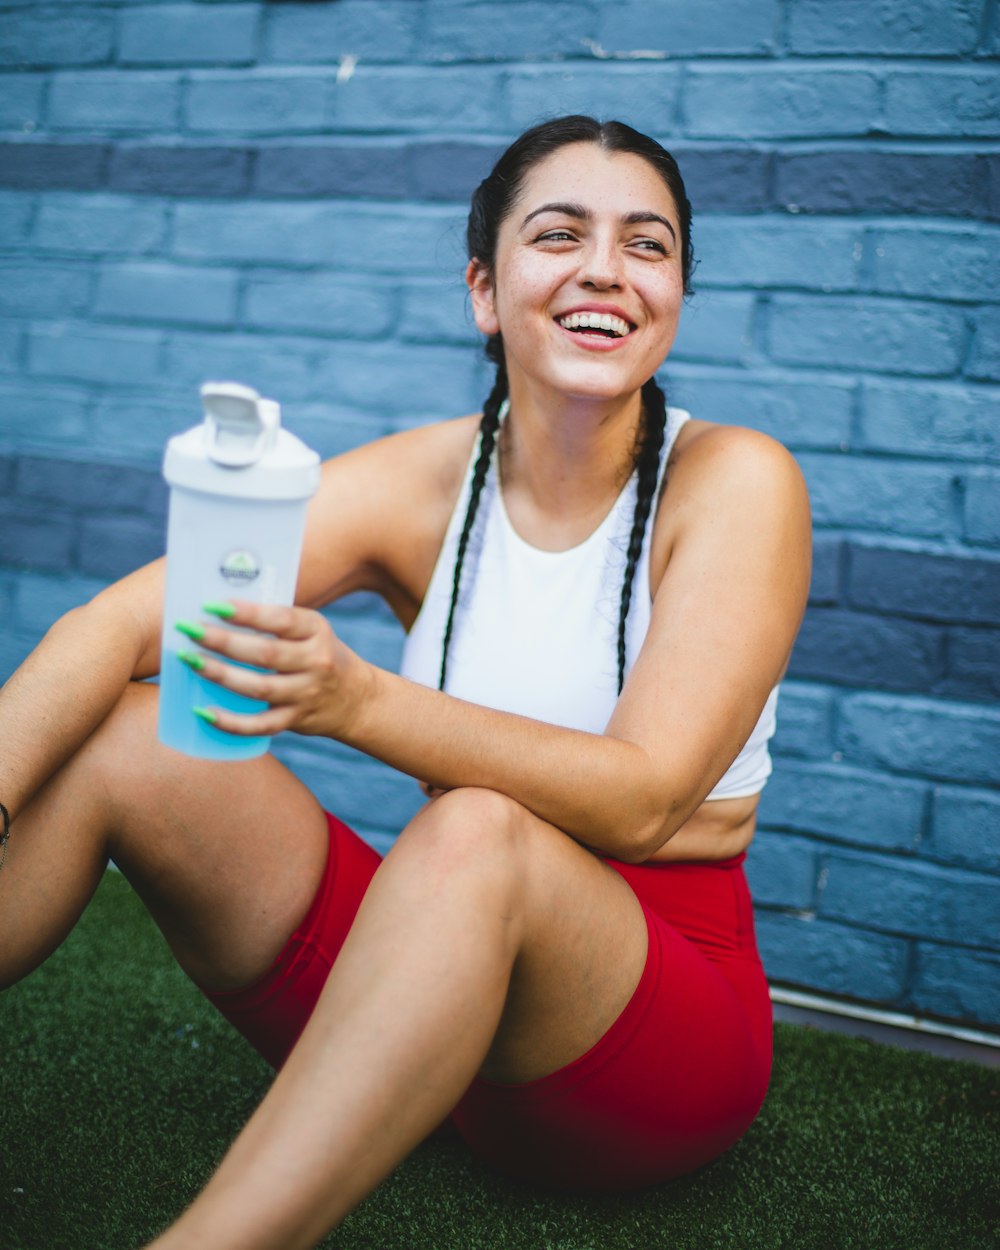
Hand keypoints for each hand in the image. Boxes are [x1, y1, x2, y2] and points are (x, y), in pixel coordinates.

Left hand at [174, 600, 367, 740]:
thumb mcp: (310, 632)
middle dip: (223, 641)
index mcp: (317, 630)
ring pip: (259, 688)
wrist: (356, 699)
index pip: (282, 619)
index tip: (214, 605)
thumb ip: (275, 623)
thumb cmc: (317, 655)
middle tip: (189, 630)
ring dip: (220, 675)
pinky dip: (231, 721)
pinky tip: (203, 712)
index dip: (248, 613)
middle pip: (265, 653)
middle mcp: (315, 662)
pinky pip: (260, 725)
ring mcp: (306, 694)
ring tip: (190, 661)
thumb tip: (216, 611)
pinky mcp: (296, 720)